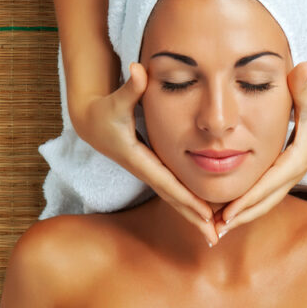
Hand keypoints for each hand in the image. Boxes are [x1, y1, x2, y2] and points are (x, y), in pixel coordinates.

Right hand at [73, 62, 218, 245]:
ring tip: (215, 232)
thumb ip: (130, 87)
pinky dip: (189, 203)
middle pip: (174, 198)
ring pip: (175, 197)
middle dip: (194, 218)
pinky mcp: (153, 168)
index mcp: (140, 158)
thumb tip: (138, 70)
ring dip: (193, 216)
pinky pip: (174, 189)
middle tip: (216, 237)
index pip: (168, 182)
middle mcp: (146, 169)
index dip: (187, 199)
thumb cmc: (105, 110)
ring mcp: (150, 171)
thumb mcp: (116, 99)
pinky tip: (205, 213)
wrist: (91, 122)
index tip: (205, 215)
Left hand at [214, 61, 306, 237]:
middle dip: (242, 216)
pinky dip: (249, 205)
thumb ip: (303, 82)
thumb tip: (305, 66)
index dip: (248, 199)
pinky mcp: (285, 172)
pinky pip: (266, 194)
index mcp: (297, 156)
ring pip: (266, 201)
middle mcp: (294, 170)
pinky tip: (229, 212)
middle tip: (216, 231)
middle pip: (266, 201)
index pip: (269, 183)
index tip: (228, 213)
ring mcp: (290, 173)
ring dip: (243, 216)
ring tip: (217, 227)